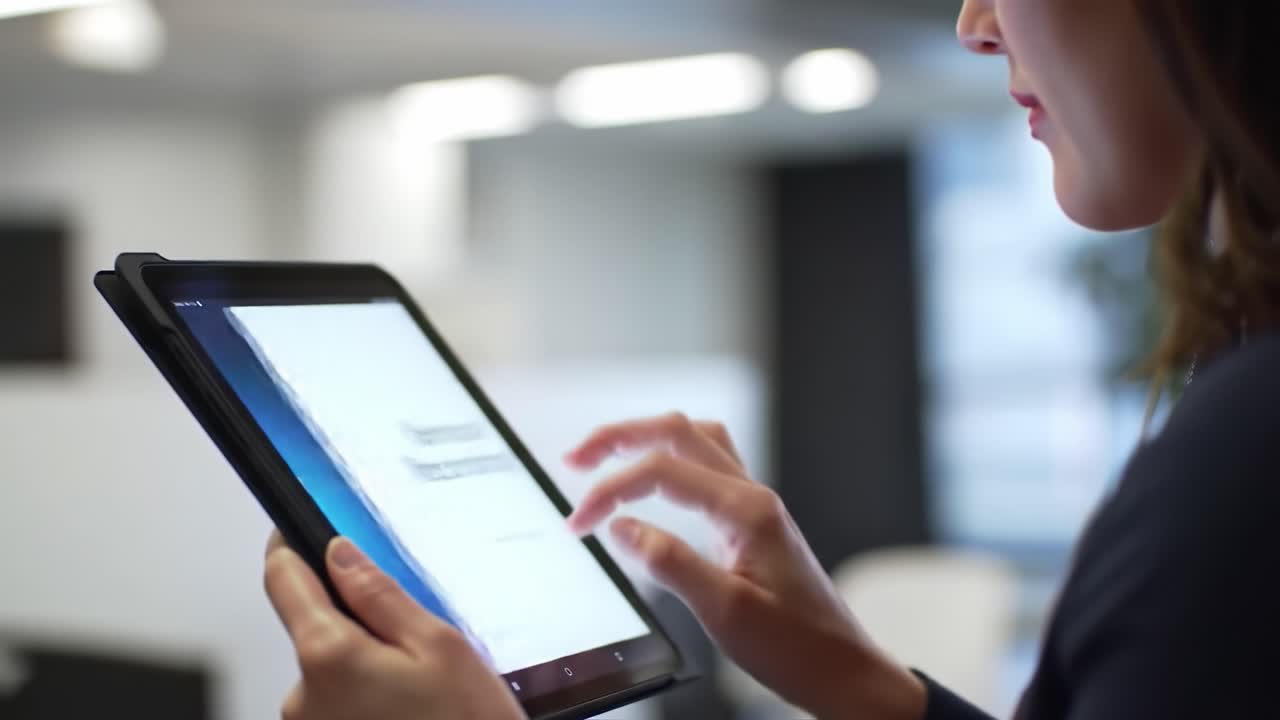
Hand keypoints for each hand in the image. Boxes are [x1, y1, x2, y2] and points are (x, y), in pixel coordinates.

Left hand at [263, 532, 524, 719]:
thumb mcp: (439, 645)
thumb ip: (380, 595)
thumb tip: (338, 553)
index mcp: (327, 656)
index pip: (284, 578)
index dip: (291, 546)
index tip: (299, 529)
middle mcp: (302, 698)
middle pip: (314, 628)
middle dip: (356, 621)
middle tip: (415, 638)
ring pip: (331, 671)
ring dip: (367, 666)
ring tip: (423, 687)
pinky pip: (338, 704)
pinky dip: (369, 697)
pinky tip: (411, 709)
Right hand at [566, 413, 925, 719]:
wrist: (842, 669)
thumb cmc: (795, 646)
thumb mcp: (725, 611)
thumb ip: (670, 562)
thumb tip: (621, 528)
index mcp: (746, 509)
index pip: (664, 471)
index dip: (612, 488)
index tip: (579, 521)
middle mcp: (751, 496)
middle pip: (679, 433)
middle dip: (621, 437)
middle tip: (575, 460)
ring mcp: (753, 506)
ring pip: (695, 442)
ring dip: (646, 440)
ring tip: (605, 457)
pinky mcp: (750, 523)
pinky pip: (706, 469)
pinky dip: (668, 463)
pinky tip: (649, 483)